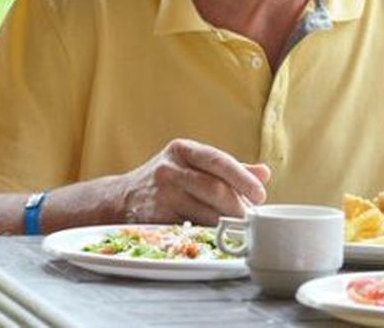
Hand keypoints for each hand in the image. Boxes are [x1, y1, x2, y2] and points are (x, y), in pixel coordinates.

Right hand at [115, 139, 269, 224]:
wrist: (119, 198)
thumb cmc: (168, 180)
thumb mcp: (193, 164)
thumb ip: (229, 169)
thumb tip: (264, 173)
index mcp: (183, 149)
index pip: (218, 161)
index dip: (243, 178)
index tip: (260, 194)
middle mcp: (169, 169)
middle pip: (213, 188)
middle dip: (237, 205)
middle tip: (251, 217)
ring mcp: (159, 195)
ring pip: (203, 211)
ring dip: (226, 222)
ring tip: (239, 227)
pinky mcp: (153, 219)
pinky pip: (188, 228)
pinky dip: (206, 233)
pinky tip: (216, 235)